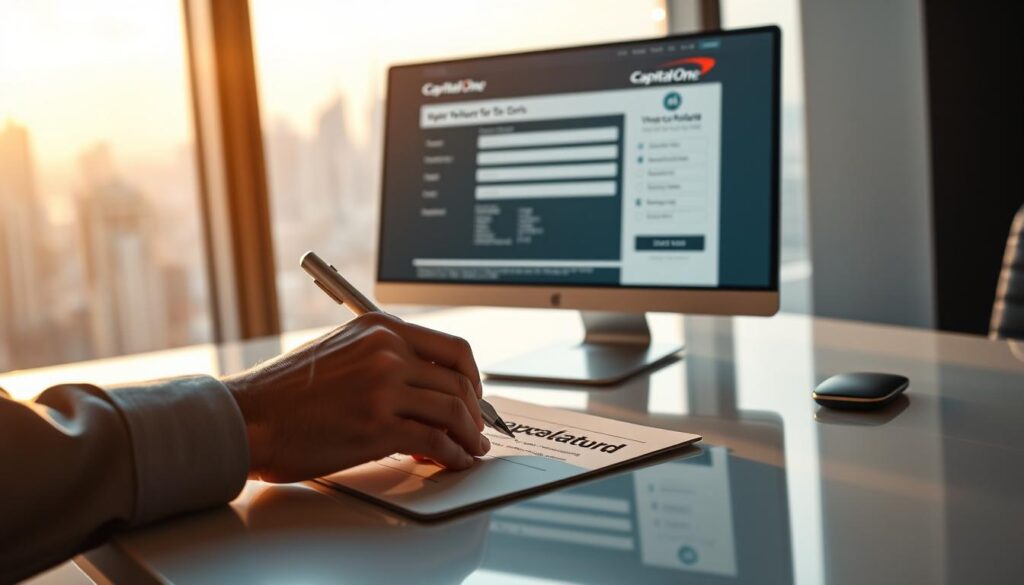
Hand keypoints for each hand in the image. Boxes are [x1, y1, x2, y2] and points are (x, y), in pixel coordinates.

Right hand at [221, 313, 489, 481]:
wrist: (247, 417)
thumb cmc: (283, 392)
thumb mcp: (339, 353)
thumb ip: (382, 359)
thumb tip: (422, 385)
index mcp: (379, 328)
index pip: (451, 347)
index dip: (472, 376)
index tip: (473, 393)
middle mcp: (386, 351)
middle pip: (458, 381)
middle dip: (474, 410)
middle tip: (476, 428)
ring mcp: (383, 387)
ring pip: (453, 410)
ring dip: (469, 435)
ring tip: (470, 448)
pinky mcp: (378, 425)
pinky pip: (435, 440)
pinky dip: (453, 454)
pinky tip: (454, 461)